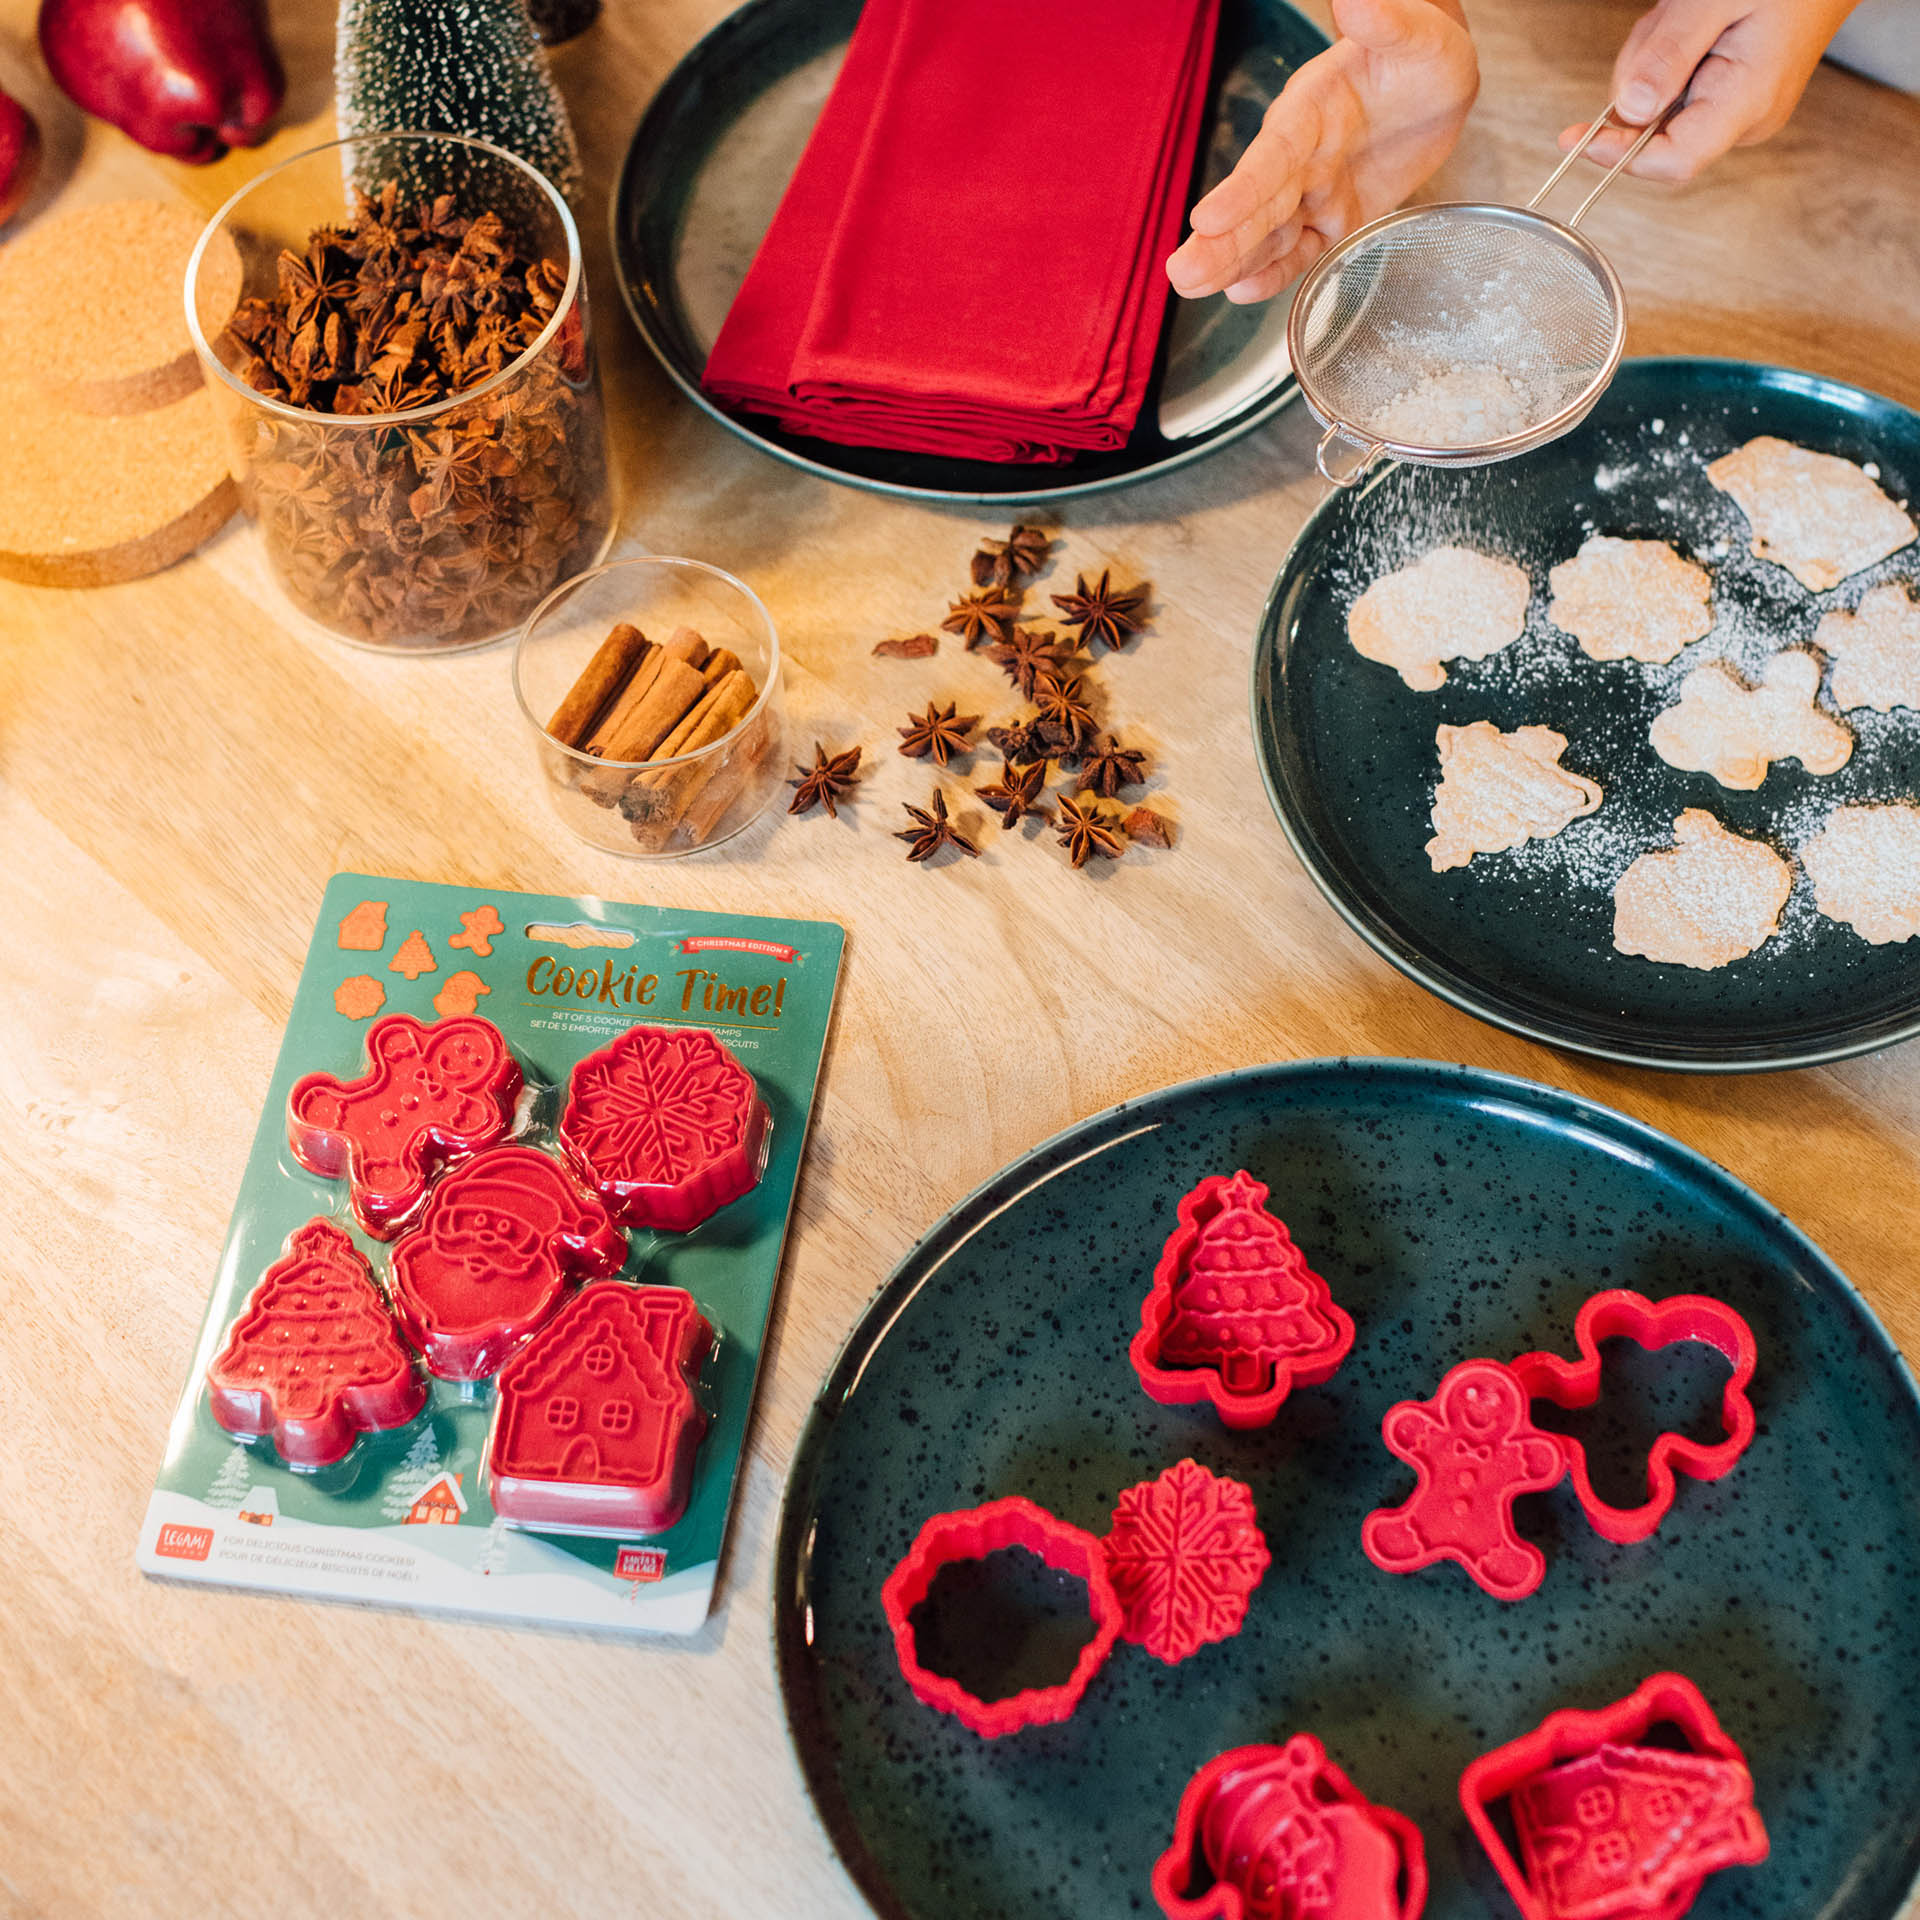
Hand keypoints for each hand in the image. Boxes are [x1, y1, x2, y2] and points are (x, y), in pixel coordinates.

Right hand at [1165, 0, 1476, 304]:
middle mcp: (1303, 155)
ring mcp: (1314, 191)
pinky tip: (1243, 292)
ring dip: (1233, 263)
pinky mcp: (1333, 220)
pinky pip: (1301, 252)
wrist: (1437, 88)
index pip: (1272, 156)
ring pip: (1269, 234)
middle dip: (1222, 241)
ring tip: (1191, 287)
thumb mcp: (1418, 35)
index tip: (1207, 219)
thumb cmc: (1424, 56)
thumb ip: (1386, 24)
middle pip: (1258, 205)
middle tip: (1182, 274)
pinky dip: (1275, 274)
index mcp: (1312, 110)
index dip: (1242, 190)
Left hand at [1562, 0, 1860, 181]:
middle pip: (1655, 131)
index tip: (1576, 139)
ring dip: (1653, 57)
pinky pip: (1673, 90)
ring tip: (1685, 15)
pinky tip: (1689, 23)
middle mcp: (1746, 119)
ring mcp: (1737, 111)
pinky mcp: (1727, 98)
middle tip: (1667, 25)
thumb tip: (1629, 112)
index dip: (1619, 155)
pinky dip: (1666, 56)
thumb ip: (1671, 55)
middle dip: (1640, 80)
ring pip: (1657, 107)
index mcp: (1749, 101)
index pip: (1672, 161)